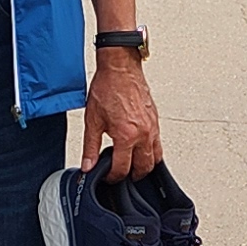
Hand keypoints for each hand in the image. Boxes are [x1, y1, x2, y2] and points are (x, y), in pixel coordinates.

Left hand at [85, 52, 159, 177]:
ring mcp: (152, 127)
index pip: (123, 169)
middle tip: (120, 174)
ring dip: (145, 166)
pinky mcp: (156, 121)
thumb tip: (88, 166)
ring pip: (156, 158)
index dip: (113, 177)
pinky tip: (140, 149)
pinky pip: (158, 144)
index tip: (107, 176)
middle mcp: (144, 134)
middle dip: (132, 175)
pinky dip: (151, 152)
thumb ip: (90, 147)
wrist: (120, 68)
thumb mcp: (93, 120)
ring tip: (132, 165)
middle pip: (144, 168)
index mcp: (127, 136)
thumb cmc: (107, 88)